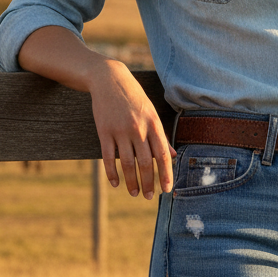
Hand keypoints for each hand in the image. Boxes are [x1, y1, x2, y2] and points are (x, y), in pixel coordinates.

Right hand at [87, 59, 175, 198]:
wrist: (109, 80)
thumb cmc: (134, 98)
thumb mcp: (152, 113)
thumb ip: (161, 136)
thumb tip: (173, 156)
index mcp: (153, 124)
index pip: (163, 154)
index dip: (166, 174)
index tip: (167, 189)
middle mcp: (138, 129)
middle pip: (146, 162)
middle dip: (148, 183)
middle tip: (148, 197)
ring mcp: (120, 130)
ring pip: (127, 163)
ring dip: (131, 181)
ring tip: (134, 193)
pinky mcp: (104, 131)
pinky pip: (108, 157)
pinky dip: (112, 173)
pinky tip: (116, 183)